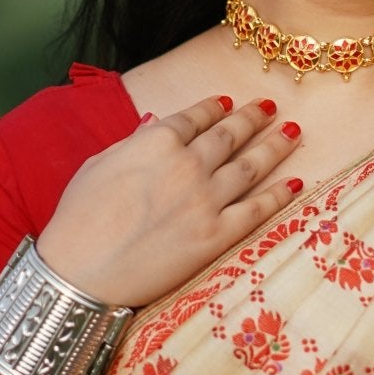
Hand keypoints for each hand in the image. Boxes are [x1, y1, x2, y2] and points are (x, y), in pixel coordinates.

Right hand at [35, 93, 301, 307]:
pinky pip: (256, 210)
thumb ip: (134, 142)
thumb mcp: (98, 165)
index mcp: (157, 142)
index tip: (229, 102)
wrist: (82, 272)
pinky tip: (295, 181)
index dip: (215, 108)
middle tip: (271, 106)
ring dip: (275, 145)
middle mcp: (188, 164)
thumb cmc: (78, 219)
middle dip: (253, 118)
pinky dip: (278, 194)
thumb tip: (155, 123)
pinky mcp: (216, 235)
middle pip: (229, 135)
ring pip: (250, 166)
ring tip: (293, 132)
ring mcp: (206, 200)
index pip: (195, 117)